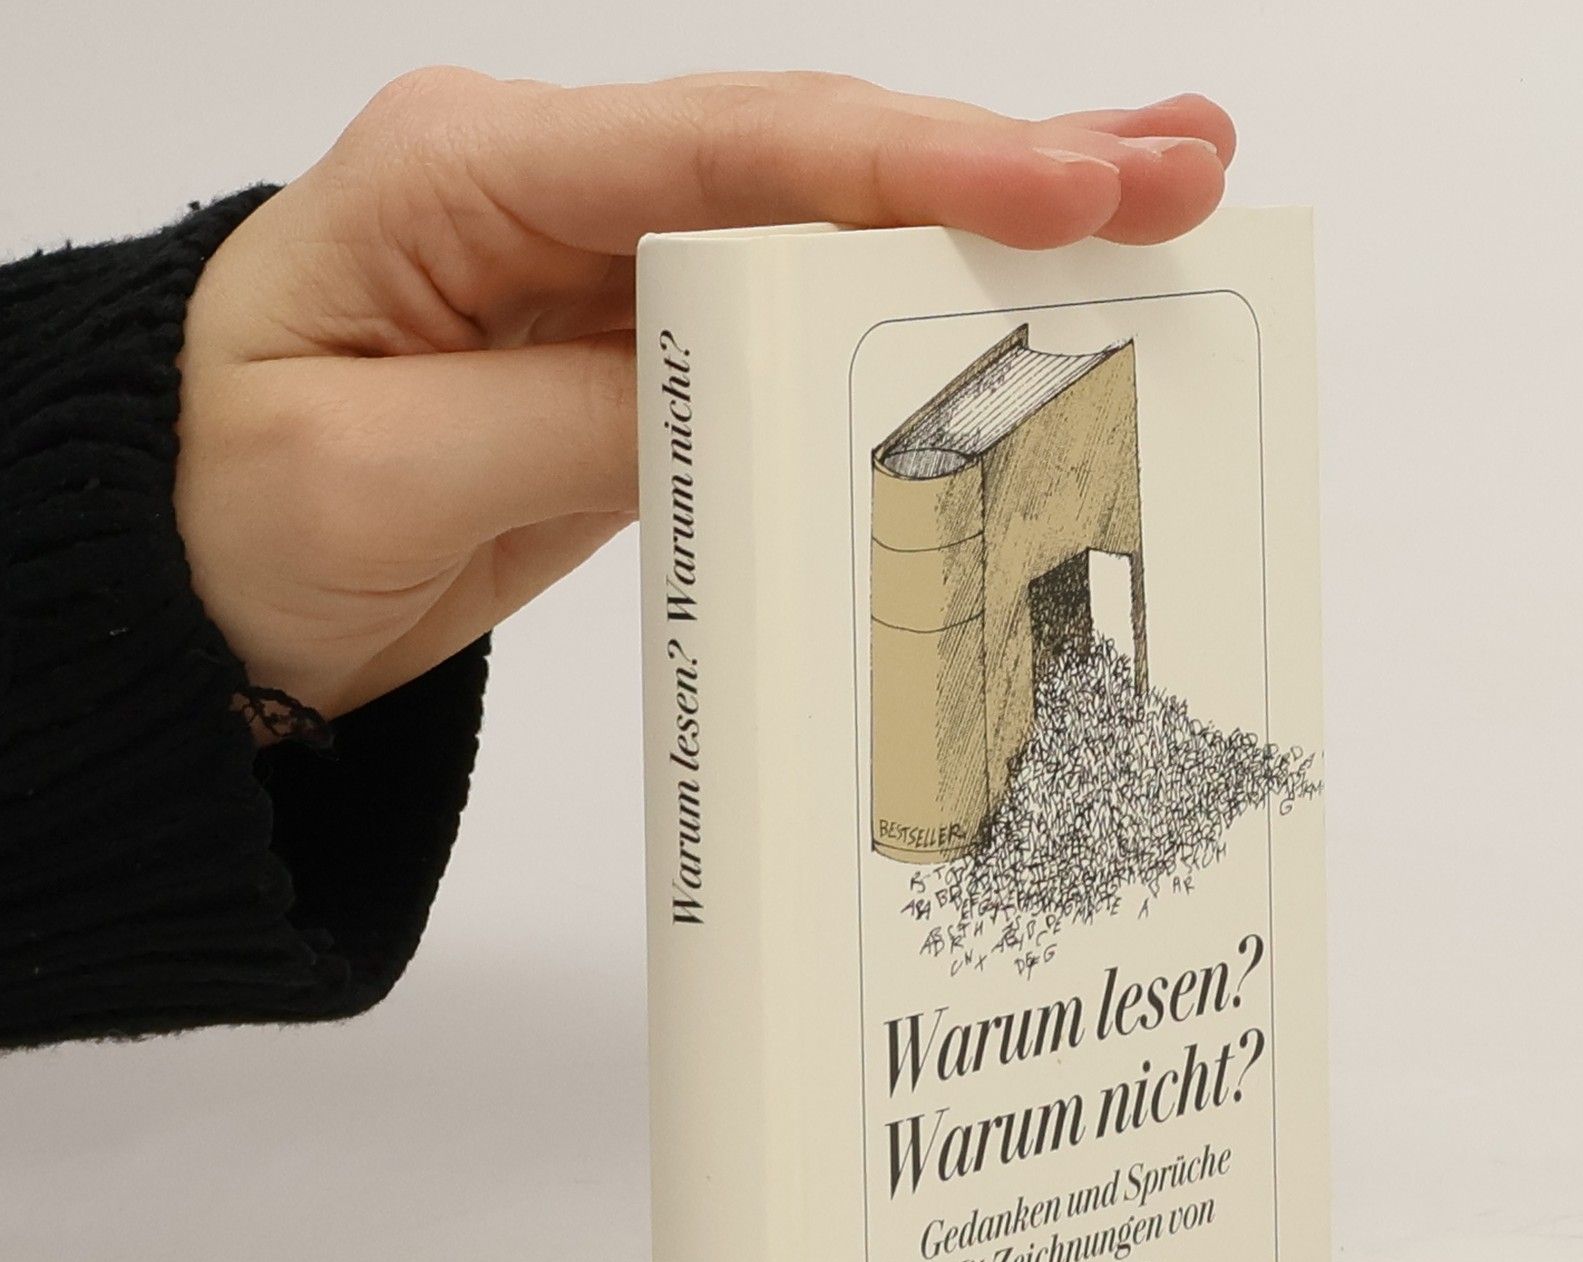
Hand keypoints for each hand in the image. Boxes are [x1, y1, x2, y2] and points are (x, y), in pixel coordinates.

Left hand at [174, 67, 1233, 727]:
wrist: (181, 574)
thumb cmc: (224, 510)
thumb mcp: (382, 480)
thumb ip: (575, 419)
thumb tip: (743, 382)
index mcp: (472, 175)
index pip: (729, 149)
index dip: (912, 165)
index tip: (1068, 189)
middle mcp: (551, 187)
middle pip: (809, 155)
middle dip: (1006, 162)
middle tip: (1184, 165)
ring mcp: (598, 262)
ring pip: (822, 224)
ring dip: (987, 219)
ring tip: (1155, 205)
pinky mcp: (627, 343)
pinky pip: (788, 312)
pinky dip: (908, 305)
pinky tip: (1014, 298)